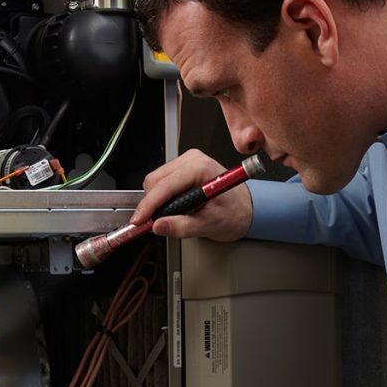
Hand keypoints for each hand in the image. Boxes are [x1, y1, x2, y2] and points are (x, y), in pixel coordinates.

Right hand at [131, 149, 253, 241]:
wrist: (247, 209)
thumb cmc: (235, 213)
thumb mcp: (209, 225)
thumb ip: (182, 226)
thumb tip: (159, 226)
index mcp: (201, 168)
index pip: (165, 186)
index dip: (149, 205)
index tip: (139, 220)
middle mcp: (193, 160)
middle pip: (155, 180)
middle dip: (151, 203)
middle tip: (153, 223)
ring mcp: (187, 161)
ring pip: (155, 180)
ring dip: (156, 200)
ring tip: (169, 216)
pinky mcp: (183, 167)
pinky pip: (162, 180)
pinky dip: (161, 196)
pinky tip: (171, 207)